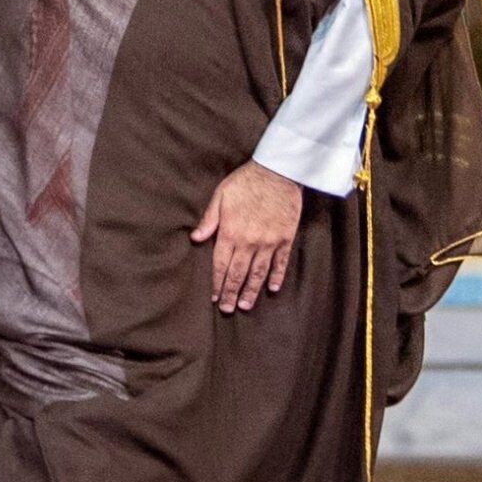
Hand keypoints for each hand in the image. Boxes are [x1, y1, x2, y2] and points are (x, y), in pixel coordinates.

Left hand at [193, 160, 303, 314]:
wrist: (278, 171)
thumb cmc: (246, 181)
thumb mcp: (221, 195)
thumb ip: (209, 219)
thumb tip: (195, 238)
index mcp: (231, 232)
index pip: (221, 264)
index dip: (217, 283)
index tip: (214, 297)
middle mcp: (249, 241)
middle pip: (238, 273)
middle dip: (231, 293)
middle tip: (228, 309)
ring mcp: (269, 242)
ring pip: (258, 272)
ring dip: (251, 290)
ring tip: (245, 305)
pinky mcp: (285, 238)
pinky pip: (281, 262)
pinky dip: (276, 276)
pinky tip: (272, 288)